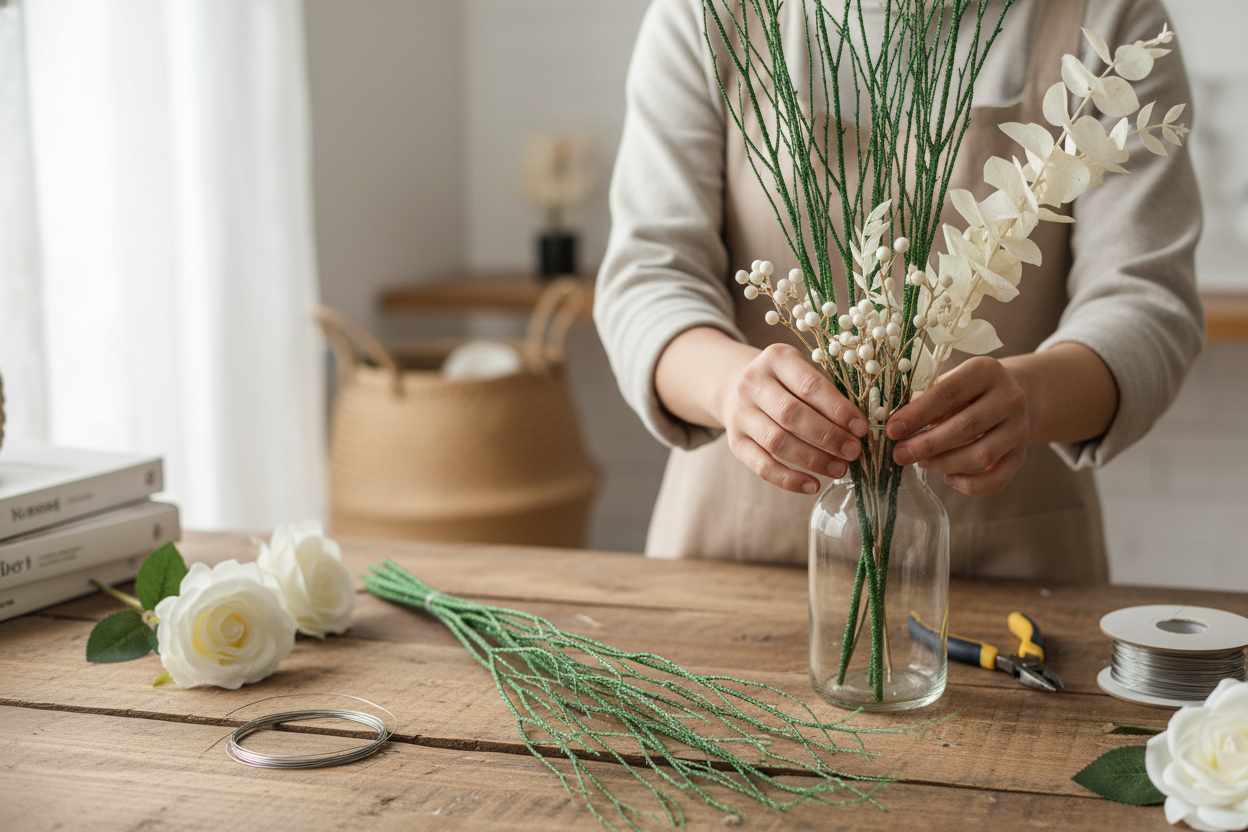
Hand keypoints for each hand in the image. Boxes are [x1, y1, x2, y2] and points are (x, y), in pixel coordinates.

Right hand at [719, 344, 868, 494]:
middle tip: (853, 452)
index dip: (838, 409)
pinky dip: (788, 479)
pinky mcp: (735, 442)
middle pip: (791, 415)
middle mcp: (752, 383)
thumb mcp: (802, 371)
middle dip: (828, 436)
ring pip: (777, 442)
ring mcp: (740, 414)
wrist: (735, 386)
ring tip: (840, 469)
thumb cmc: (785, 382)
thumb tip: (858, 428)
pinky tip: (812, 485)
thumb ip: (827, 393)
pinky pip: (761, 466)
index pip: (809, 386)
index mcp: (776, 359)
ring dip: (813, 459)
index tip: (861, 428)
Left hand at [886, 356, 1028, 495]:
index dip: (918, 414)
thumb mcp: (950, 381)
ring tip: (920, 462)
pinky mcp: (1022, 454)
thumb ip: (926, 398)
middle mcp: (1009, 398)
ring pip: (982, 454)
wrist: (1014, 394)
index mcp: (986, 371)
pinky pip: (998, 477)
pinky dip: (972, 485)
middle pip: (965, 427)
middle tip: (899, 455)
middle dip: (927, 444)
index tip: (892, 430)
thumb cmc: (967, 389)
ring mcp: (1019, 428)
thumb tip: (896, 426)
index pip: (948, 394)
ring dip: (945, 463)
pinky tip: (948, 479)